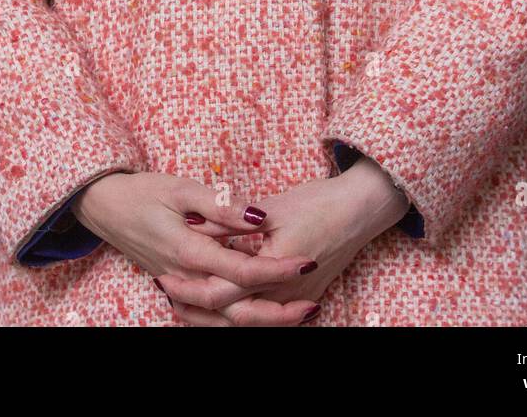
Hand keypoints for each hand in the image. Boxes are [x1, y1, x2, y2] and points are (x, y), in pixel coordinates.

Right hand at [71, 171, 321, 323]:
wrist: (105, 208)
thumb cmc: (143, 192)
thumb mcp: (181, 188)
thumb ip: (220, 205)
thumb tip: (257, 218)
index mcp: (187, 252)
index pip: (241, 269)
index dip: (277, 269)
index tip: (307, 261)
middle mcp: (183, 280)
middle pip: (236, 310)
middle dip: (277, 311)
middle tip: (311, 302)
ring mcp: (177, 290)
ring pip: (222, 321)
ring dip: (260, 321)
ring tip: (296, 313)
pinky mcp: (175, 291)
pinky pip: (207, 319)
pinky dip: (235, 322)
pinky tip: (258, 314)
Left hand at [157, 159, 410, 326]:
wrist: (360, 211)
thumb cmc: (318, 203)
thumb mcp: (273, 207)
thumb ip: (233, 221)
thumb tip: (196, 226)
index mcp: (275, 268)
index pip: (224, 291)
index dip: (192, 287)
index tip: (167, 277)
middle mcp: (286, 294)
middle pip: (233, 316)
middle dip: (199, 310)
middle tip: (169, 295)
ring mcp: (297, 302)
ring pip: (250, 323)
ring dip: (216, 318)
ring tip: (186, 306)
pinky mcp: (304, 301)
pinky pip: (267, 319)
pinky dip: (241, 315)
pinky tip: (223, 306)